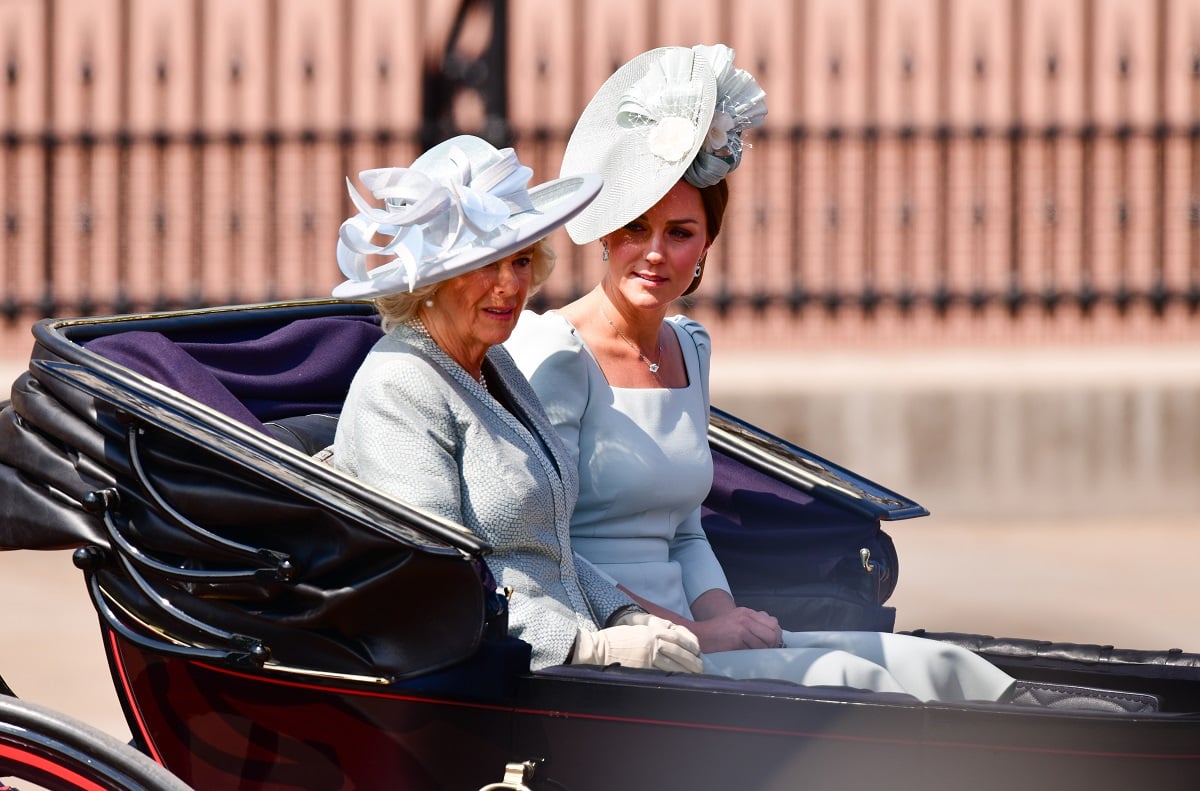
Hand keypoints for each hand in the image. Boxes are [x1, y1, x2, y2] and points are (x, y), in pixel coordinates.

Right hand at [572, 622, 702, 672]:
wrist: (597, 649)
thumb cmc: (613, 642)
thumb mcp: (634, 633)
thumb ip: (651, 637)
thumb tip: (665, 648)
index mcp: (651, 631)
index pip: (678, 638)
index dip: (690, 646)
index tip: (696, 653)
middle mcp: (653, 641)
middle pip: (680, 651)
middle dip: (692, 660)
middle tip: (701, 668)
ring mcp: (648, 654)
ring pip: (674, 663)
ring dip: (687, 671)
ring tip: (696, 677)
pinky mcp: (643, 666)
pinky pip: (662, 672)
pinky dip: (673, 677)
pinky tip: (681, 682)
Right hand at [688, 606, 782, 653]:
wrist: (699, 636)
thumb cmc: (717, 632)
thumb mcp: (736, 621)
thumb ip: (753, 623)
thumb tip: (774, 633)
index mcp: (746, 612)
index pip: (773, 622)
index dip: (776, 635)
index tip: (771, 643)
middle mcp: (745, 617)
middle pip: (773, 632)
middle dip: (772, 644)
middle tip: (766, 650)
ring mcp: (741, 627)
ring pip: (766, 642)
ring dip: (762, 650)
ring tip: (754, 652)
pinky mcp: (737, 639)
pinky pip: (755, 650)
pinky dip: (753, 654)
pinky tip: (745, 654)